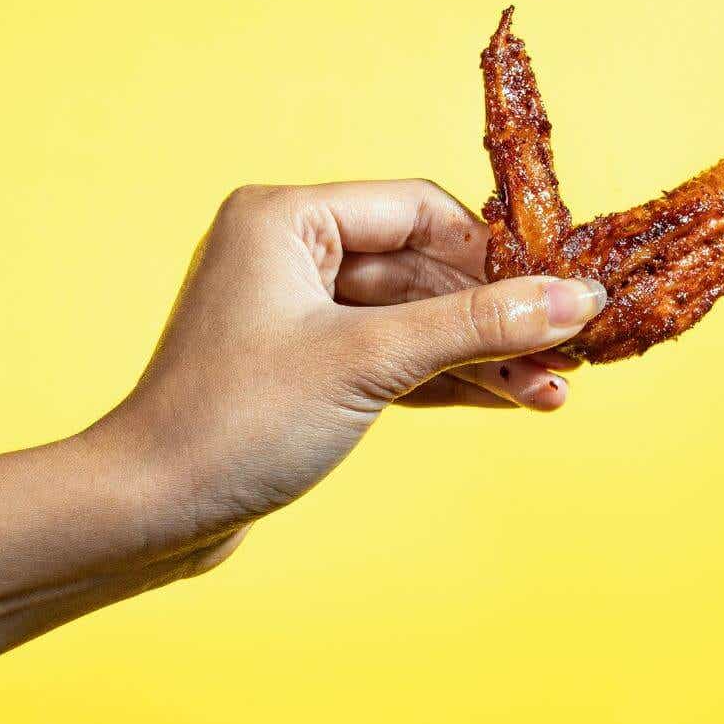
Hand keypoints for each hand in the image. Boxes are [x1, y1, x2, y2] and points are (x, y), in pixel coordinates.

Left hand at [90, 179, 606, 570]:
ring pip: (413, 321)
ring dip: (479, 355)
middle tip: (567, 352)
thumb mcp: (368, 362)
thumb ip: (475, 326)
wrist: (147, 512)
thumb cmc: (233, 422)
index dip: (493, 253)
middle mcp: (290, 253)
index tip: (558, 291)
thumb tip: (575, 300)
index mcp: (287, 218)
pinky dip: (443, 381)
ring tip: (551, 390)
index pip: (417, 210)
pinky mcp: (306, 369)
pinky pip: (391, 359)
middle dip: (494, 317)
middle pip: (423, 270)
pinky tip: (507, 398)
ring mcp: (297, 314)